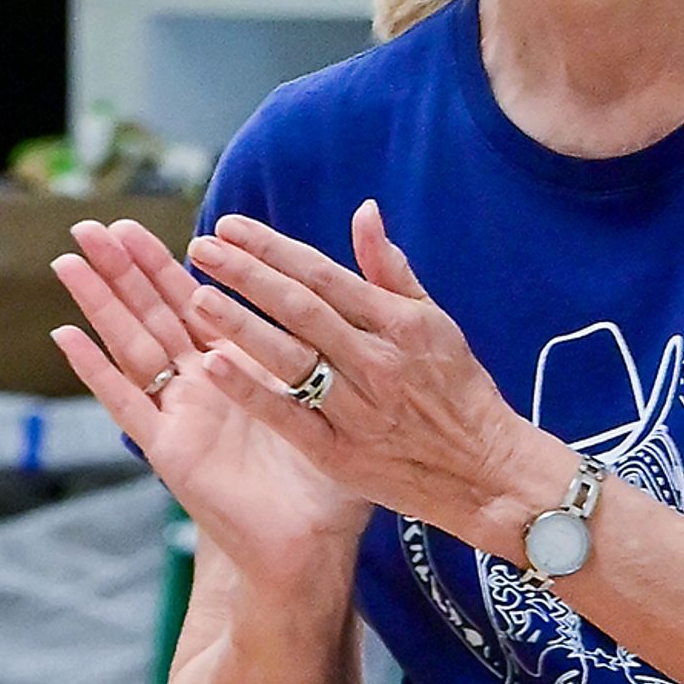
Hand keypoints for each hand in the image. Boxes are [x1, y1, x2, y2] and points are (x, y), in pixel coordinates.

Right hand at [49, 214, 367, 588]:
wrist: (315, 545)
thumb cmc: (331, 477)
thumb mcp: (336, 393)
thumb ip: (333, 336)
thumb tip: (351, 313)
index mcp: (236, 369)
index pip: (189, 302)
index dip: (159, 263)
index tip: (132, 223)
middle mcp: (200, 388)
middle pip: (150, 314)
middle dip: (120, 269)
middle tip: (89, 223)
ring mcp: (180, 418)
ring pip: (132, 346)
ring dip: (99, 304)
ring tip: (68, 260)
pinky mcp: (170, 451)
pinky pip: (128, 404)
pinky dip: (96, 371)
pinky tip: (65, 337)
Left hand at [175, 200, 566, 559]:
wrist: (486, 471)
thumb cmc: (459, 392)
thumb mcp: (435, 322)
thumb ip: (390, 269)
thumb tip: (364, 212)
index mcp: (397, 323)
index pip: (323, 275)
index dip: (273, 249)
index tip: (229, 228)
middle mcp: (375, 360)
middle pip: (300, 308)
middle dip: (246, 275)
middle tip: (199, 250)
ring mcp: (357, 408)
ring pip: (291, 358)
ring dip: (241, 326)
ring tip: (198, 299)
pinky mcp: (341, 454)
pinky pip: (289, 418)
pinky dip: (252, 392)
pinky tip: (214, 366)